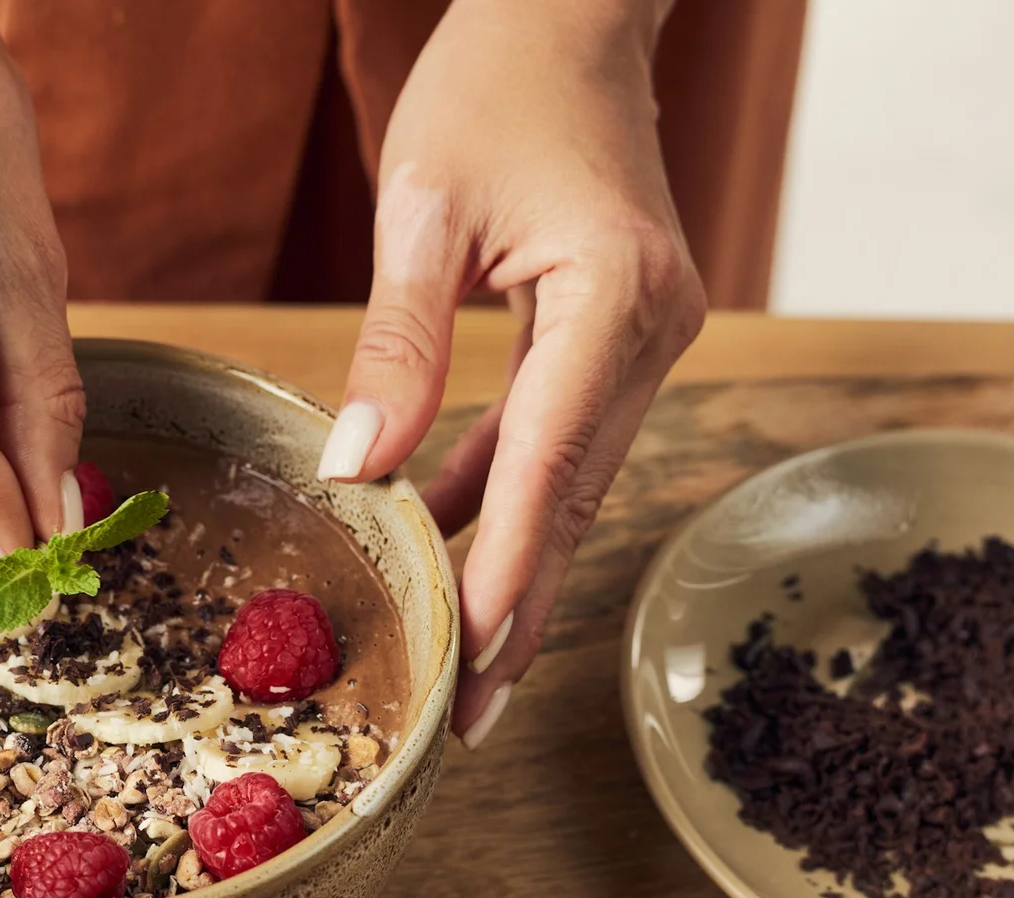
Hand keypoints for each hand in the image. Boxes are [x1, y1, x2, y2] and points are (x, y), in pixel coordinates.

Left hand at [318, 0, 705, 747]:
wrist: (568, 22)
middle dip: (519, 603)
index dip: (508, 571)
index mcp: (613, 294)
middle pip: (576, 494)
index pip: (551, 462)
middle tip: (472, 712)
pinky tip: (453, 531)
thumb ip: (395, 346)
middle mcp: (653, 328)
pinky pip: (560, 432)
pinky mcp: (621, 332)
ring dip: (515, 560)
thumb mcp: (421, 209)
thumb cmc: (493, 86)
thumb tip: (360, 470)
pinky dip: (508, 488)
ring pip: (572, 476)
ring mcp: (649, 334)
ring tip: (463, 656)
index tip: (472, 661)